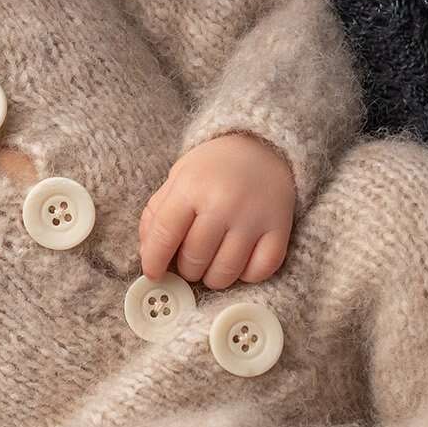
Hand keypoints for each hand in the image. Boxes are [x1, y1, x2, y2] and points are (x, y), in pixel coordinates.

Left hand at [138, 132, 295, 288]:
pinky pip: (259, 272)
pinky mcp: (279, 229)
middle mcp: (223, 202)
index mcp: (192, 187)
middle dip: (186, 270)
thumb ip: (157, 215)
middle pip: (195, 259)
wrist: (262, 148)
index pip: (165, 235)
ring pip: (225, 272)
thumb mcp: (178, 180)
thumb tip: (148, 256)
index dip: (154, 261)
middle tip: (189, 262)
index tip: (153, 273)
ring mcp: (253, 217)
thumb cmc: (213, 169)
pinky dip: (246, 276)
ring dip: (213, 278)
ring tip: (211, 265)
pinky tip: (239, 263)